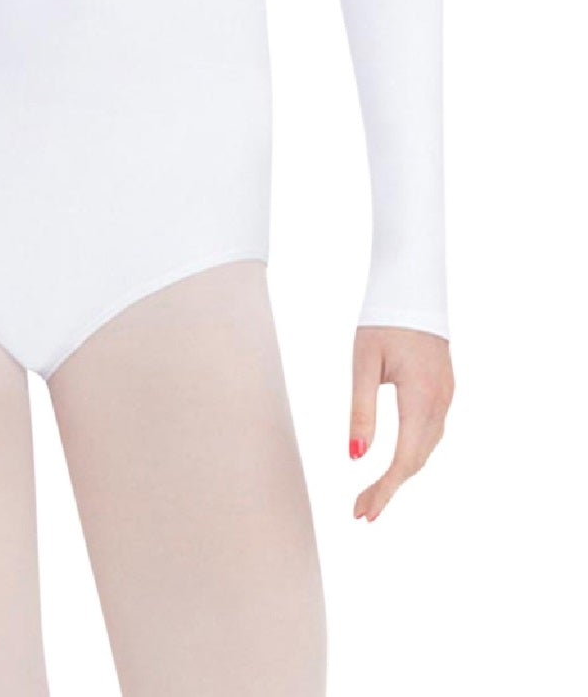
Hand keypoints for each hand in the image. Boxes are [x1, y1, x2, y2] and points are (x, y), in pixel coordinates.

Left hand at [349, 325, 454, 521]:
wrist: (413, 288)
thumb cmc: (383, 322)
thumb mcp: (364, 363)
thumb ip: (360, 410)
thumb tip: (355, 457)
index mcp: (421, 397)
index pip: (404, 459)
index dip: (384, 490)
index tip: (362, 513)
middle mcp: (440, 402)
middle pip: (417, 460)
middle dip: (389, 488)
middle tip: (361, 511)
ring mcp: (446, 397)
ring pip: (426, 448)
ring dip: (402, 473)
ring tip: (373, 493)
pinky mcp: (444, 390)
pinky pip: (431, 432)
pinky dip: (414, 453)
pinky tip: (397, 461)